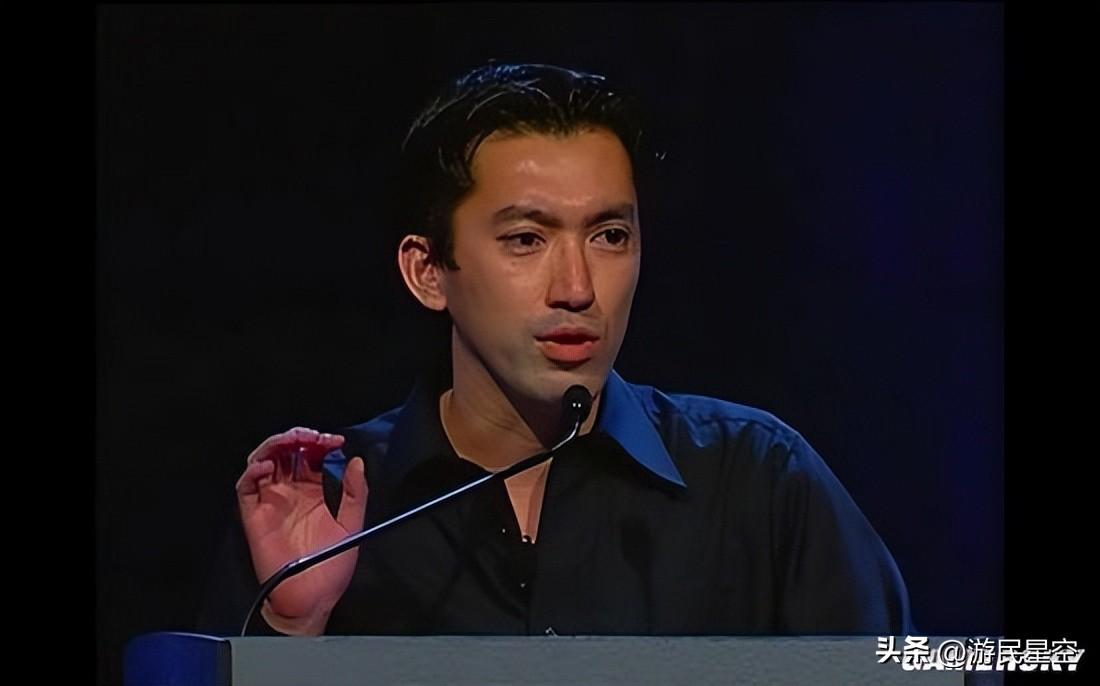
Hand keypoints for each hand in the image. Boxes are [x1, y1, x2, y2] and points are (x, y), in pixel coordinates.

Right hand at [235, 427, 367, 633]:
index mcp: (313, 491)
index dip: (320, 442)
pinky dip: (253, 471)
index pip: (311, 455)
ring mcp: (271, 501)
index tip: (334, 440)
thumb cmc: (332, 566)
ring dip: (275, 446)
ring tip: (291, 441)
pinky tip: (268, 466)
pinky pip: (246, 487)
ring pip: (264, 461)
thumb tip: (356, 461)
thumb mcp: (352, 524)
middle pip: (286, 452)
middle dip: (297, 438)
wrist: (312, 598)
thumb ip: (356, 493)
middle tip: (312, 436)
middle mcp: (290, 492)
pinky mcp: (254, 515)